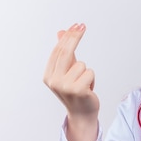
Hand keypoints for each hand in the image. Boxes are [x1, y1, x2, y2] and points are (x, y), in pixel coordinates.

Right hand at [44, 23, 98, 140]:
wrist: (82, 114)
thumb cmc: (75, 91)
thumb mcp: (67, 71)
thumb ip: (65, 53)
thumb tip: (61, 32)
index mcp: (48, 75)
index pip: (58, 51)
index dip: (68, 37)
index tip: (76, 26)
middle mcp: (53, 81)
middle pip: (66, 52)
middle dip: (74, 37)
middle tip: (82, 26)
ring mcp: (64, 86)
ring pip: (82, 64)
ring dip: (86, 73)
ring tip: (83, 84)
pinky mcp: (77, 90)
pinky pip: (90, 73)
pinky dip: (92, 80)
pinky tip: (88, 89)